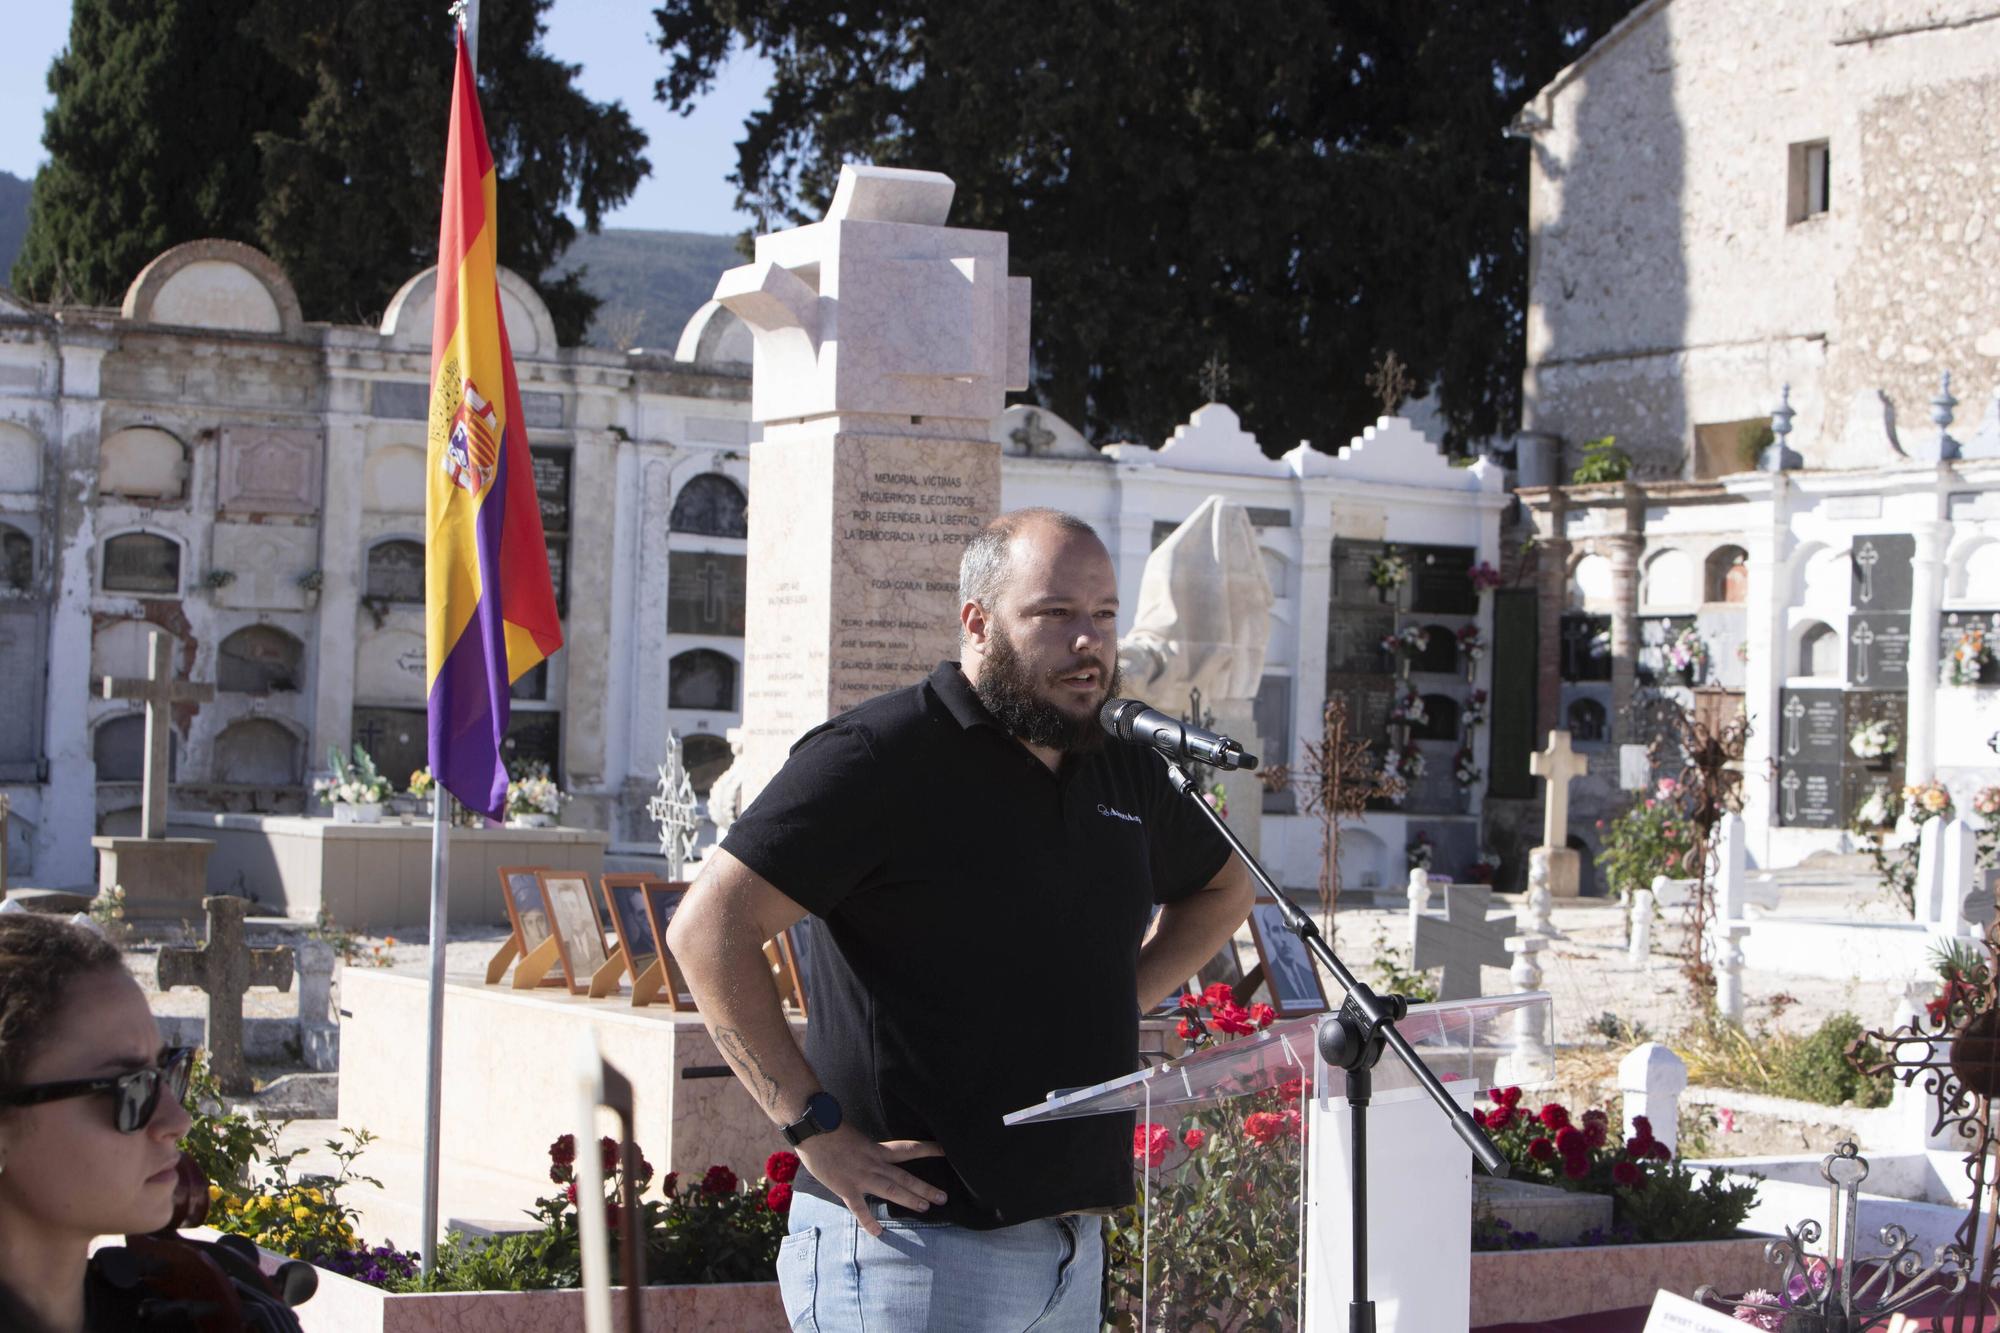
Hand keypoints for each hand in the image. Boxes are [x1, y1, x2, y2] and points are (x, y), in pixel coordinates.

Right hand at [796, 1123, 947, 1236]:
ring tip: (926, 1208)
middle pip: (905, 1176)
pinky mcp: (845, 1187)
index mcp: (877, 1149)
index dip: (928, 1150)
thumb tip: (874, 1154)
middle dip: (925, 1187)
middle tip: (943, 1197)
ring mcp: (861, 1176)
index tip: (946, 1151)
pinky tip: (879, 1232)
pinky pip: (860, 1207)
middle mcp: (874, 1163)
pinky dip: (869, 1221)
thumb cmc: (831, 1128)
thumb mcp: (855, 1136)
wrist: (813, 1128)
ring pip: (890, 1190)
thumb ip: (867, 1148)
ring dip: (909, 1199)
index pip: (908, 1148)